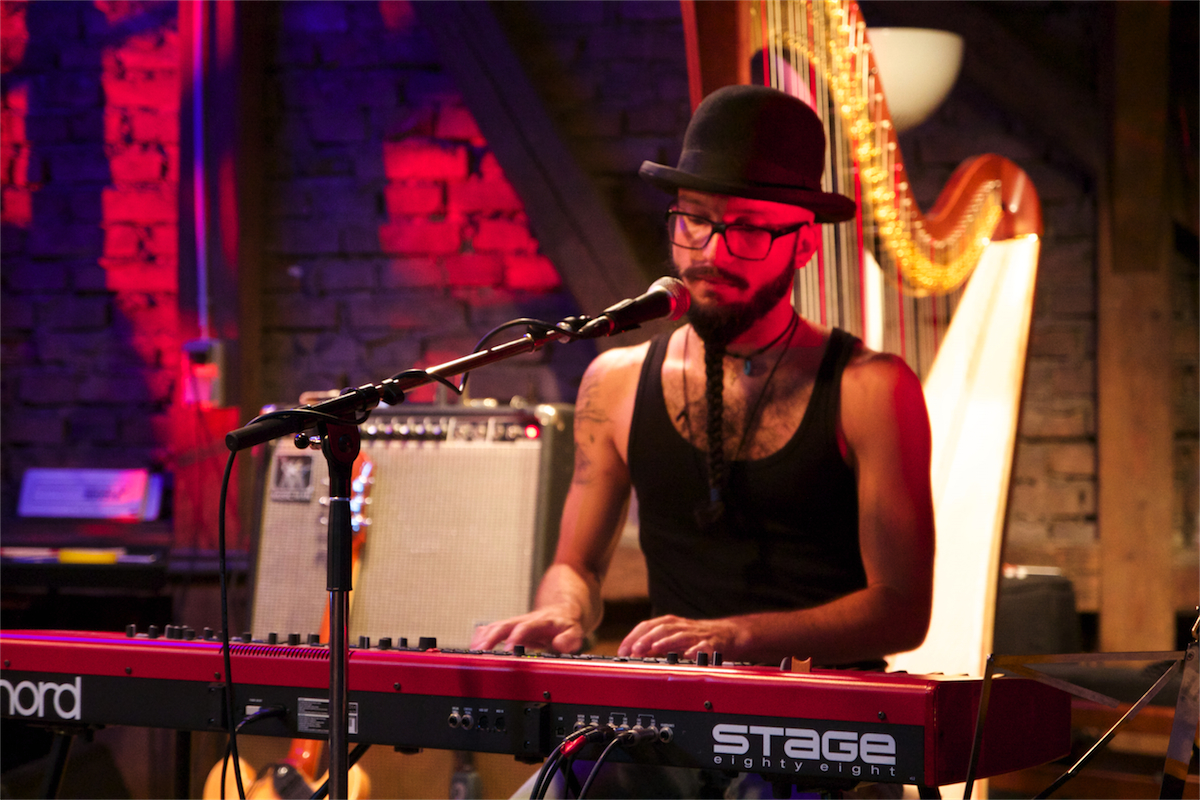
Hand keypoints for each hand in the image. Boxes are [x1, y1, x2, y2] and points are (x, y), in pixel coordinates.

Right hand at [470, 605, 586, 653]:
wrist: (563, 610)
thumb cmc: (566, 623)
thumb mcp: (576, 631)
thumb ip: (570, 639)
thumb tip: (560, 645)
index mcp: (540, 621)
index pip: (525, 627)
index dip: (515, 637)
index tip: (507, 650)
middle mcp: (525, 620)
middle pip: (504, 625)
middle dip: (491, 637)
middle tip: (481, 651)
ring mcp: (516, 623)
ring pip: (495, 626)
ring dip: (483, 638)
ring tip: (474, 652)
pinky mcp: (510, 627)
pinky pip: (492, 629)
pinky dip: (482, 636)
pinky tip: (474, 645)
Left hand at [618, 614, 741, 659]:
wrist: (729, 635)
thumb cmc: (697, 639)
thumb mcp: (673, 640)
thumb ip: (654, 645)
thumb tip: (633, 654)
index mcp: (671, 625)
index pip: (647, 626)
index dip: (633, 637)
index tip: (622, 651)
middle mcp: (682, 627)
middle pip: (661, 628)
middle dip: (646, 639)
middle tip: (633, 651)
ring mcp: (697, 635)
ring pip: (680, 635)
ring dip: (666, 642)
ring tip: (653, 649)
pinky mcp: (713, 644)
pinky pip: (705, 646)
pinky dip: (696, 650)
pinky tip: (689, 655)